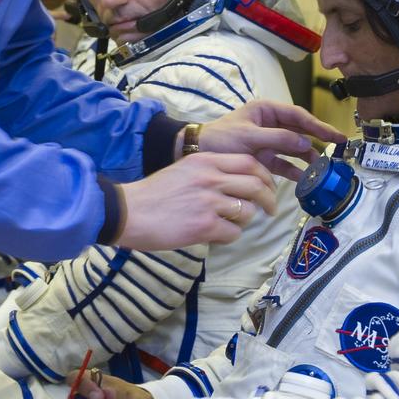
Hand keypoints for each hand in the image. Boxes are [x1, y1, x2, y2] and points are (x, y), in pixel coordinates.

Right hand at [115, 153, 276, 249]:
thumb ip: (208, 174)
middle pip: (256, 185)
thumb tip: (234, 187)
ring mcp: (209, 202)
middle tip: (270, 210)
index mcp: (205, 161)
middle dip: (269, 199)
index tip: (268, 188)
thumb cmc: (152, 195)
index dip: (265, 177)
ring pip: (248, 211)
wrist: (128, 212)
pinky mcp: (204, 225)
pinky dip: (229, 236)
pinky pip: (233, 233)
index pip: (249, 163)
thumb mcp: (182, 171)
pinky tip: (214, 235)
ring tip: (230, 224)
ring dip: (245, 220)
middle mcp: (210, 178)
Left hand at [193, 100, 347, 180]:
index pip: (298, 116)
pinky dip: (294, 172)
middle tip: (339, 148)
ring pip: (294, 149)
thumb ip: (277, 138)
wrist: (196, 153)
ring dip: (308, 158)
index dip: (318, 125)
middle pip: (300, 132)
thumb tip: (304, 142)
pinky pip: (283, 165)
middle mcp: (270, 125)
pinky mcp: (263, 159)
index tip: (335, 134)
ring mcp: (267, 143)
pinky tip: (305, 180)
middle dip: (318, 140)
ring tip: (322, 168)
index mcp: (266, 110)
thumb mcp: (247, 136)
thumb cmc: (218, 138)